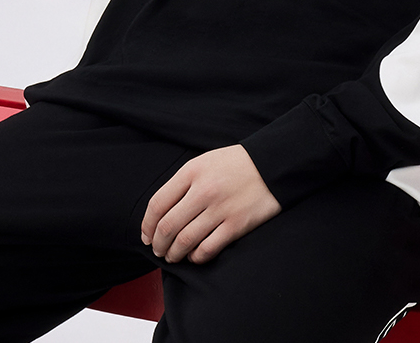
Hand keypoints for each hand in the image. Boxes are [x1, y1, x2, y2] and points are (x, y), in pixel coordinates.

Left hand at [141, 145, 280, 264]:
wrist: (272, 164)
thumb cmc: (235, 164)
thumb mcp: (204, 162)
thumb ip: (183, 182)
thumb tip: (161, 213)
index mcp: (192, 171)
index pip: (158, 204)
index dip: (147, 225)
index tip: (146, 236)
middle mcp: (203, 190)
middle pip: (167, 226)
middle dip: (158, 244)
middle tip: (158, 250)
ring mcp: (220, 209)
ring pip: (184, 241)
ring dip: (173, 254)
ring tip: (173, 256)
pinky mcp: (236, 225)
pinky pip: (207, 249)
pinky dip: (196, 257)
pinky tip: (194, 256)